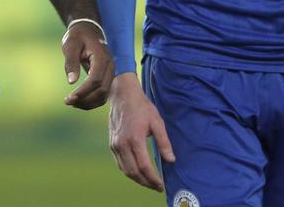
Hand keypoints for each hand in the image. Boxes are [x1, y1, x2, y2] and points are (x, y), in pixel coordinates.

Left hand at [62, 21, 112, 108]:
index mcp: (101, 57)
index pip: (95, 80)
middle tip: (67, 102)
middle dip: (85, 100)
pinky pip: (102, 93)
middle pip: (102, 90)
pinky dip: (91, 100)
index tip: (68, 98)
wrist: (88, 30)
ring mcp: (110, 73)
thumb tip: (72, 82)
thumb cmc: (78, 36)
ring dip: (88, 103)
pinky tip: (78, 100)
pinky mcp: (107, 77)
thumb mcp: (70, 44)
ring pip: (104, 95)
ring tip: (71, 102)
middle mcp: (110, 66)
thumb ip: (71, 62)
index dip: (83, 91)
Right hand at [108, 73, 174, 190]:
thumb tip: (171, 160)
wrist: (123, 96)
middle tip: (156, 187)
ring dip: (137, 179)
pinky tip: (137, 172)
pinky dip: (129, 171)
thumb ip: (164, 142)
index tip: (161, 185)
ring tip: (148, 182)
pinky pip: (120, 163)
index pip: (144, 167)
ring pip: (125, 170)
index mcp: (135, 139)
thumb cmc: (142, 107)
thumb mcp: (157, 122)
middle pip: (133, 172)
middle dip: (146, 183)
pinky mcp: (112, 144)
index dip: (153, 179)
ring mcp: (115, 145)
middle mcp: (122, 145)